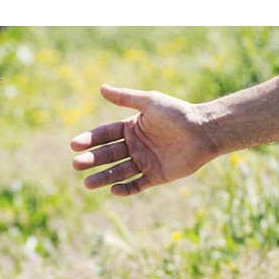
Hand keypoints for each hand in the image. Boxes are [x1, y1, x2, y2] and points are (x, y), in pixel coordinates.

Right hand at [69, 84, 221, 196]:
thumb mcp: (149, 102)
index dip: (90, 139)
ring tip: (87, 184)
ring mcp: (144, 162)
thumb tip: (101, 88)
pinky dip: (125, 188)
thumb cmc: (177, 113)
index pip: (104, 135)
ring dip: (103, 177)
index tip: (75, 144)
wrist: (204, 130)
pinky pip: (137, 185)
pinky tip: (114, 190)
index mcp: (131, 128)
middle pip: (108, 154)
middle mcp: (135, 145)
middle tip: (77, 165)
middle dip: (92, 160)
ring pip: (118, 171)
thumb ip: (125, 98)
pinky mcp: (156, 176)